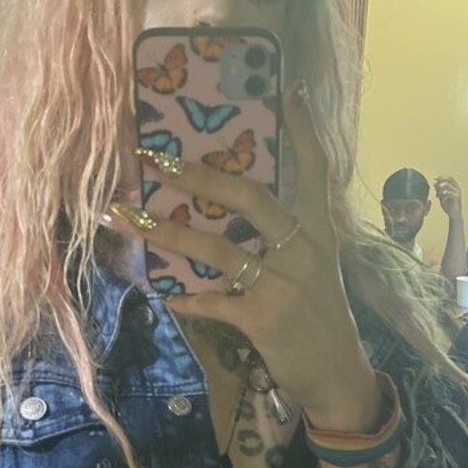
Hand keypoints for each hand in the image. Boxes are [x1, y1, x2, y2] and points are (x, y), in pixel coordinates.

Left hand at [115, 80, 380, 430]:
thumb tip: (224, 217)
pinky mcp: (264, 319)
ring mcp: (284, 284)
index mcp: (318, 233)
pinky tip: (165, 293)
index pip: (315, 170)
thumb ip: (281, 242)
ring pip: (217, 248)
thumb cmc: (319, 320)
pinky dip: (186, 297)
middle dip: (198, 174)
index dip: (303, 131)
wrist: (339, 377)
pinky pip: (212, 300)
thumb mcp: (313, 272)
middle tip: (155, 158)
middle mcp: (304, 249)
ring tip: (129, 217)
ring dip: (166, 232)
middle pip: (250, 197)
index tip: (290, 90)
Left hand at [434, 175, 462, 222]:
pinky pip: (448, 193)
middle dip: (441, 180)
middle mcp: (458, 188)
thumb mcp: (442, 197)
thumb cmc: (448, 206)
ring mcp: (458, 193)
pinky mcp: (457, 198)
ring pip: (447, 186)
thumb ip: (439, 190)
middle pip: (449, 179)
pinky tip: (440, 199)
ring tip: (437, 196)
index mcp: (455, 187)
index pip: (449, 177)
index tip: (434, 178)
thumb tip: (435, 183)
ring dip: (440, 189)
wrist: (454, 215)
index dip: (442, 176)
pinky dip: (443, 195)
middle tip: (435, 183)